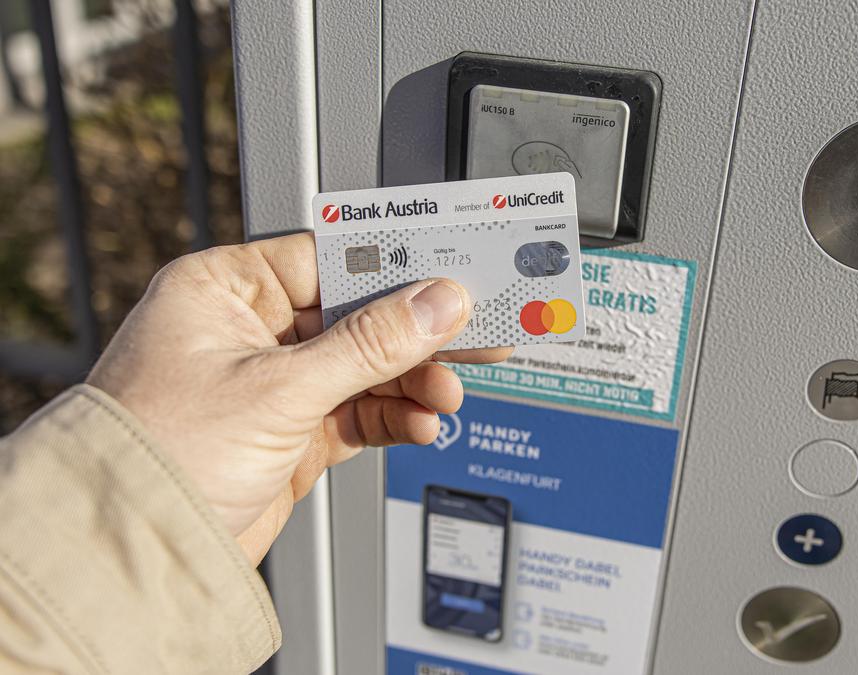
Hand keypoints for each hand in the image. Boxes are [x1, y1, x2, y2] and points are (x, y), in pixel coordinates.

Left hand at [86, 233, 509, 563]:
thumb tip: (437, 301)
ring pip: (365, 367)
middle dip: (414, 335)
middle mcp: (249, 330)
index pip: (330, 259)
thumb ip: (370, 343)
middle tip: (470, 339)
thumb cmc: (157, 453)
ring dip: (411, 381)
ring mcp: (272, 384)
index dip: (395, 268)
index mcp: (225, 290)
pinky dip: (394, 417)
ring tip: (444, 394)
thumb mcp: (278, 387)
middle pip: (358, 315)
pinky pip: (359, 411)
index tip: (452, 273)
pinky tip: (419, 422)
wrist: (134, 551)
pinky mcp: (290, 432)